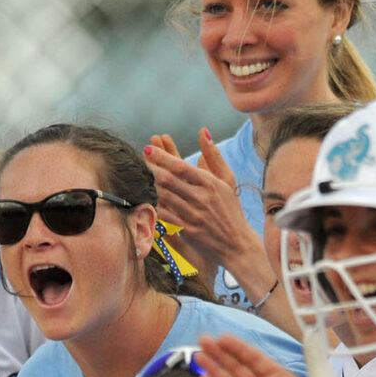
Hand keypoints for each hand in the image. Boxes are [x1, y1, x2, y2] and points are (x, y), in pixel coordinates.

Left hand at [145, 130, 267, 286]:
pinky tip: (147, 198)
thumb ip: (214, 156)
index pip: (181, 166)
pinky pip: (165, 215)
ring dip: (151, 185)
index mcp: (210, 183)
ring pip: (164, 196)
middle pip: (168, 180)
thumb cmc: (231, 209)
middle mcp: (201, 198)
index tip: (149, 148)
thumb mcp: (227, 180)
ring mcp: (194, 215)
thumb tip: (203, 132)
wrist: (236, 244)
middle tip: (139, 160)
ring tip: (141, 176)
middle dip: (151, 168)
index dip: (162, 156)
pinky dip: (155, 206)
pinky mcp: (187, 230)